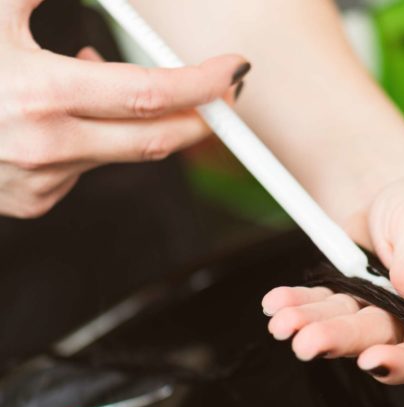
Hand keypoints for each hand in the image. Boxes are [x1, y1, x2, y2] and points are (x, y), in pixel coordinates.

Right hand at [0, 0, 248, 217]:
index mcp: (39, 94)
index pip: (150, 95)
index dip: (201, 83)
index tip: (234, 72)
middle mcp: (46, 148)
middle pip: (155, 140)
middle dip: (197, 117)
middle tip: (218, 94)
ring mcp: (40, 181)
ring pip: (118, 150)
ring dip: (128, 117)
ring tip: (84, 76)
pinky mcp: (33, 201)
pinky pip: (85, 166)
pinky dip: (90, 136)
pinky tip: (54, 113)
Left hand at [262, 177, 403, 383]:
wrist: (393, 192)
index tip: (371, 360)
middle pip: (378, 337)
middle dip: (342, 339)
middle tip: (307, 343)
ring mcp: (377, 311)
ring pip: (344, 324)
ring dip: (312, 324)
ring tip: (282, 323)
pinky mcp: (347, 298)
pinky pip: (321, 304)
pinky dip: (298, 303)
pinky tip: (276, 304)